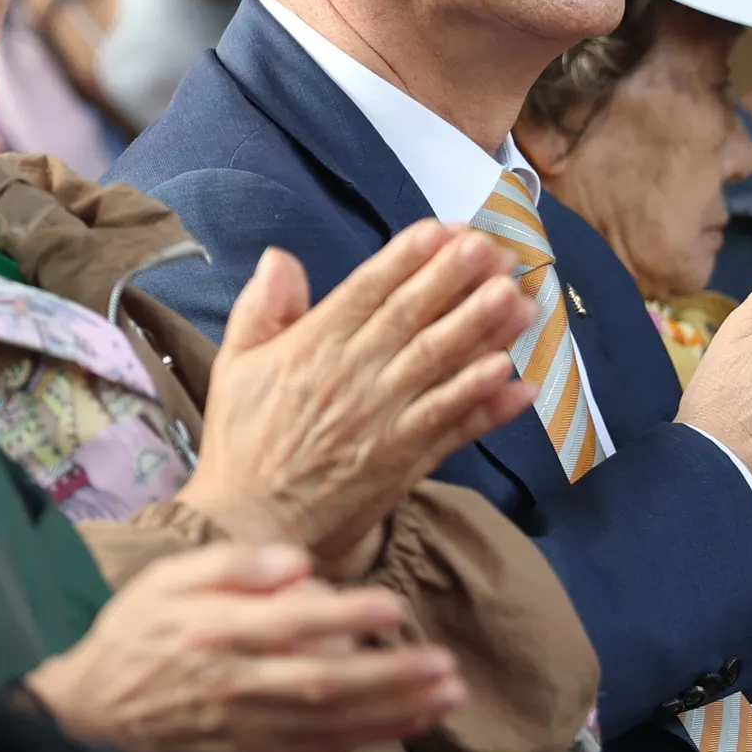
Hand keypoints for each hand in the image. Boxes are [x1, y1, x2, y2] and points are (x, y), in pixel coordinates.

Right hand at [20, 543, 460, 751]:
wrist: (87, 721)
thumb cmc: (132, 641)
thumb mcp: (164, 581)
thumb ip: (231, 566)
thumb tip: (298, 562)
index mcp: (212, 635)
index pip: (288, 624)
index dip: (345, 616)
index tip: (394, 605)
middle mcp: (233, 687)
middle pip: (322, 684)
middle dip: (390, 678)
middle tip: (446, 667)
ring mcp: (242, 733)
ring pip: (327, 727)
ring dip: (390, 714)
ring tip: (445, 697)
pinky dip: (357, 745)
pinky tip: (399, 728)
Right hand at [179, 229, 534, 576]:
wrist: (251, 522)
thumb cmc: (242, 441)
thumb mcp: (235, 365)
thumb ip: (262, 308)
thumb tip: (281, 258)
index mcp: (312, 347)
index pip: (367, 290)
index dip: (407, 257)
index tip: (442, 229)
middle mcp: (353, 377)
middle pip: (411, 318)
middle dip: (454, 280)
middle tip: (493, 249)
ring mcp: (382, 420)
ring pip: (438, 366)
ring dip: (480, 331)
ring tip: (516, 300)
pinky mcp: (402, 461)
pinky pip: (451, 427)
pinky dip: (485, 405)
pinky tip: (516, 380)